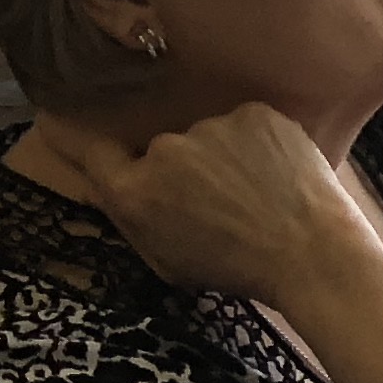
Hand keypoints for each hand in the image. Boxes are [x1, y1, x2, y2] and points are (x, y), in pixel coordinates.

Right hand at [46, 107, 382, 307]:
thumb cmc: (239, 270)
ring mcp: (210, 127)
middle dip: (185, 172)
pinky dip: (260, 144)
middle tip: (224, 203)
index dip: (86, 139)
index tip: (68, 120)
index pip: (95, 152)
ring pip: (209, 137)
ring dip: (226, 156)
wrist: (314, 256)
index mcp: (135, 194)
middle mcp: (164, 151)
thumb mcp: (168, 261)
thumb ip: (133, 219)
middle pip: (163, 151)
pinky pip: (247, 125)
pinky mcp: (254, 112)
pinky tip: (280, 175)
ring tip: (260, 194)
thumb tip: (105, 184)